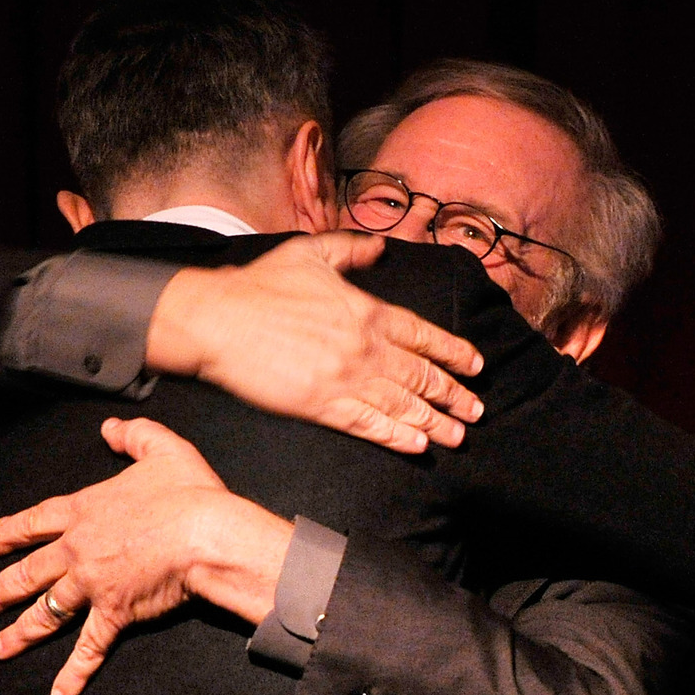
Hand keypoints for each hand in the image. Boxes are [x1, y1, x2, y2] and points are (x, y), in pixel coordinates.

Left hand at [0, 418, 295, 694]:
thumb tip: (110, 427)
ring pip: (46, 611)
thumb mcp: (163, 449)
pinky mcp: (114, 613)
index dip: (6, 534)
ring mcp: (91, 584)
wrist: (206, 534)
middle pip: (29, 572)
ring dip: (20, 632)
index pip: (34, 522)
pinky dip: (74, 673)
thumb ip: (134, 435)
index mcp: (85, 510)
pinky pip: (89, 647)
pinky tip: (58, 693)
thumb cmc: (189, 493)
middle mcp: (77, 549)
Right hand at [146, 231, 484, 453]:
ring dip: (433, 422)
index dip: (453, 352)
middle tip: (475, 410)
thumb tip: (380, 247)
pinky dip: (396, 437)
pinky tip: (417, 446)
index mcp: (367, 311)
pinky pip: (368, 425)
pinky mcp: (321, 406)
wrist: (218, 319)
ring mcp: (345, 380)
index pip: (424, 335)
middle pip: (421, 376)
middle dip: (453, 395)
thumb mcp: (311, 253)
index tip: (475, 366)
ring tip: (457, 436)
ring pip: (402, 405)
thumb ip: (351, 249)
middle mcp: (365, 348)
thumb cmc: (260, 285)